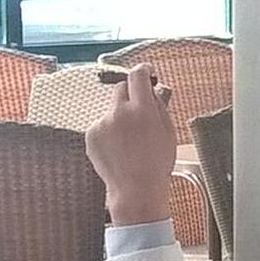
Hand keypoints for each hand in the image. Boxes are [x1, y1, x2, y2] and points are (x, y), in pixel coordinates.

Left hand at [84, 62, 176, 225]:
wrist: (135, 189)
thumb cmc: (156, 163)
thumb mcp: (168, 132)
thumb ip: (161, 106)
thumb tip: (156, 88)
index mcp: (142, 110)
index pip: (138, 76)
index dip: (143, 71)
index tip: (146, 72)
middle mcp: (119, 112)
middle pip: (121, 88)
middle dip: (130, 94)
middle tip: (140, 110)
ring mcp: (102, 123)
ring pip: (112, 109)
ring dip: (120, 117)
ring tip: (130, 141)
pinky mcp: (91, 134)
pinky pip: (102, 124)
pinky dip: (110, 131)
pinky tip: (119, 148)